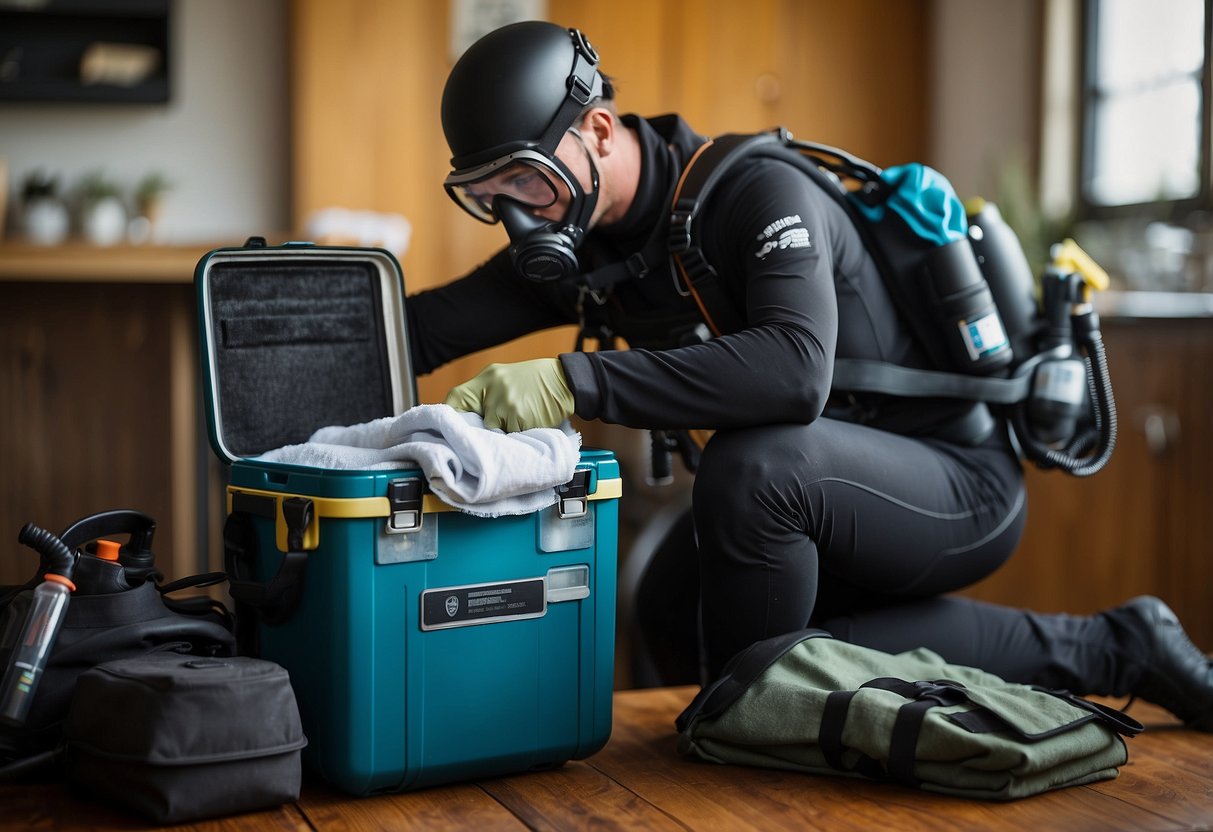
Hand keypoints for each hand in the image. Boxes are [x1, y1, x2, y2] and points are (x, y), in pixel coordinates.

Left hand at [445, 358, 574, 431]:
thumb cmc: (535, 382)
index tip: (452, 428)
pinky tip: (526, 427)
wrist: (565, 381)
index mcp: (488, 378)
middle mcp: (493, 389)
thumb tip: (469, 419)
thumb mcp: (506, 379)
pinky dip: (516, 437)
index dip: (451, 415)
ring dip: (501, 434)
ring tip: (515, 426)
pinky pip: (509, 436)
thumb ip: (488, 394)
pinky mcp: (518, 417)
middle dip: (477, 431)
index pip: (456, 398)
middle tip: (486, 435)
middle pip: (472, 421)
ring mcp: (505, 404)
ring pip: (491, 431)